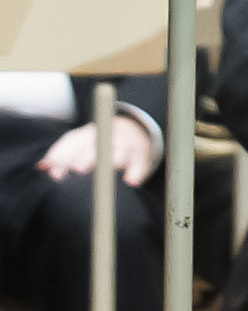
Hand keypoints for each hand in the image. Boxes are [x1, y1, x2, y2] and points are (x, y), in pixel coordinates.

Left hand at [35, 117, 152, 187]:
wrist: (133, 128)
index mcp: (88, 133)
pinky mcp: (141, 153)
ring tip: (110, 170)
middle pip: (98, 144)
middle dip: (88, 155)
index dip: (64, 157)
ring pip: (121, 150)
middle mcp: (107, 135)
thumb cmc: (95, 143)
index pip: (74, 143)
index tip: (55, 173)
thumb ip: (59, 157)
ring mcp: (126, 143)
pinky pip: (140, 162)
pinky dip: (136, 171)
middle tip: (78, 168)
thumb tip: (43, 166)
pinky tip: (131, 181)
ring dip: (114, 159)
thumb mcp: (77, 146)